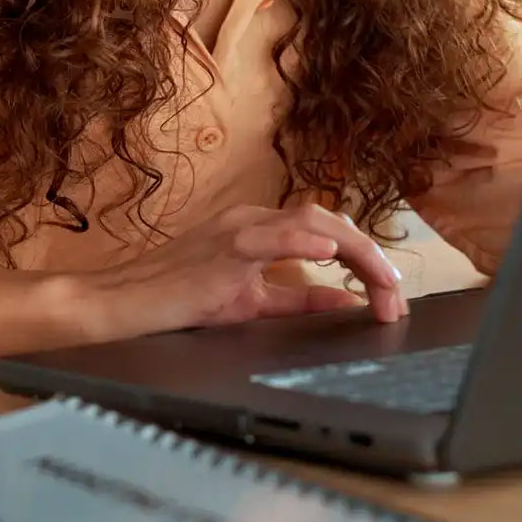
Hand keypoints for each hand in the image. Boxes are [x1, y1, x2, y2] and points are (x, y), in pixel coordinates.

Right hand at [71, 204, 408, 341]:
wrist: (124, 303)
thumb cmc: (177, 299)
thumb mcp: (251, 302)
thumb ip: (297, 299)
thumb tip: (345, 301)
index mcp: (259, 228)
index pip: (327, 233)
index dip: (366, 260)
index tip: (389, 295)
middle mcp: (252, 219)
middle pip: (330, 222)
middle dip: (372, 258)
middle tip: (397, 296)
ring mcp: (237, 228)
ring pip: (312, 223)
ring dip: (356, 252)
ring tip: (384, 280)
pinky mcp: (223, 248)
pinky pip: (271, 237)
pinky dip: (304, 241)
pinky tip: (330, 254)